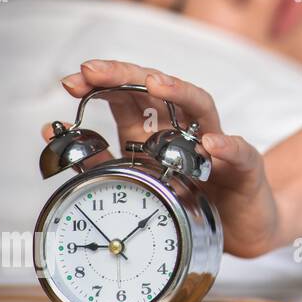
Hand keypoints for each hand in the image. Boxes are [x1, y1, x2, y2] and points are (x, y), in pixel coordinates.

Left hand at [43, 59, 279, 258]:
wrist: (240, 230)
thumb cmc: (192, 202)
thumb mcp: (138, 183)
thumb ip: (100, 162)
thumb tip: (56, 133)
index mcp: (157, 132)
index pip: (129, 95)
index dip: (101, 83)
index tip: (70, 81)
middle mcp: (187, 130)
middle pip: (159, 90)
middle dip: (126, 74)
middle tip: (93, 70)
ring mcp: (217, 146)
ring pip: (202, 107)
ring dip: (179, 92)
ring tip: (155, 84)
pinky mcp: (246, 168)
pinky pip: (240, 153)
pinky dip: (227, 146)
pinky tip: (212, 143)